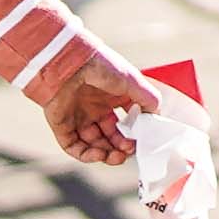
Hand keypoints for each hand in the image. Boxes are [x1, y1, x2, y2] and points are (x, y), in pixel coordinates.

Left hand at [28, 43, 153, 166]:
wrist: (69, 62)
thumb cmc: (101, 66)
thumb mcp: (132, 81)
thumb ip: (148, 99)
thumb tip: (157, 117)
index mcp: (109, 98)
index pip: (123, 124)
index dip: (133, 135)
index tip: (141, 140)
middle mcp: (93, 109)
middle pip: (109, 137)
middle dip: (121, 148)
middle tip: (130, 150)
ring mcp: (77, 117)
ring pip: (93, 145)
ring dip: (107, 155)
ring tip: (119, 156)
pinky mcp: (61, 125)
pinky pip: (74, 147)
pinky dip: (87, 156)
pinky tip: (100, 154)